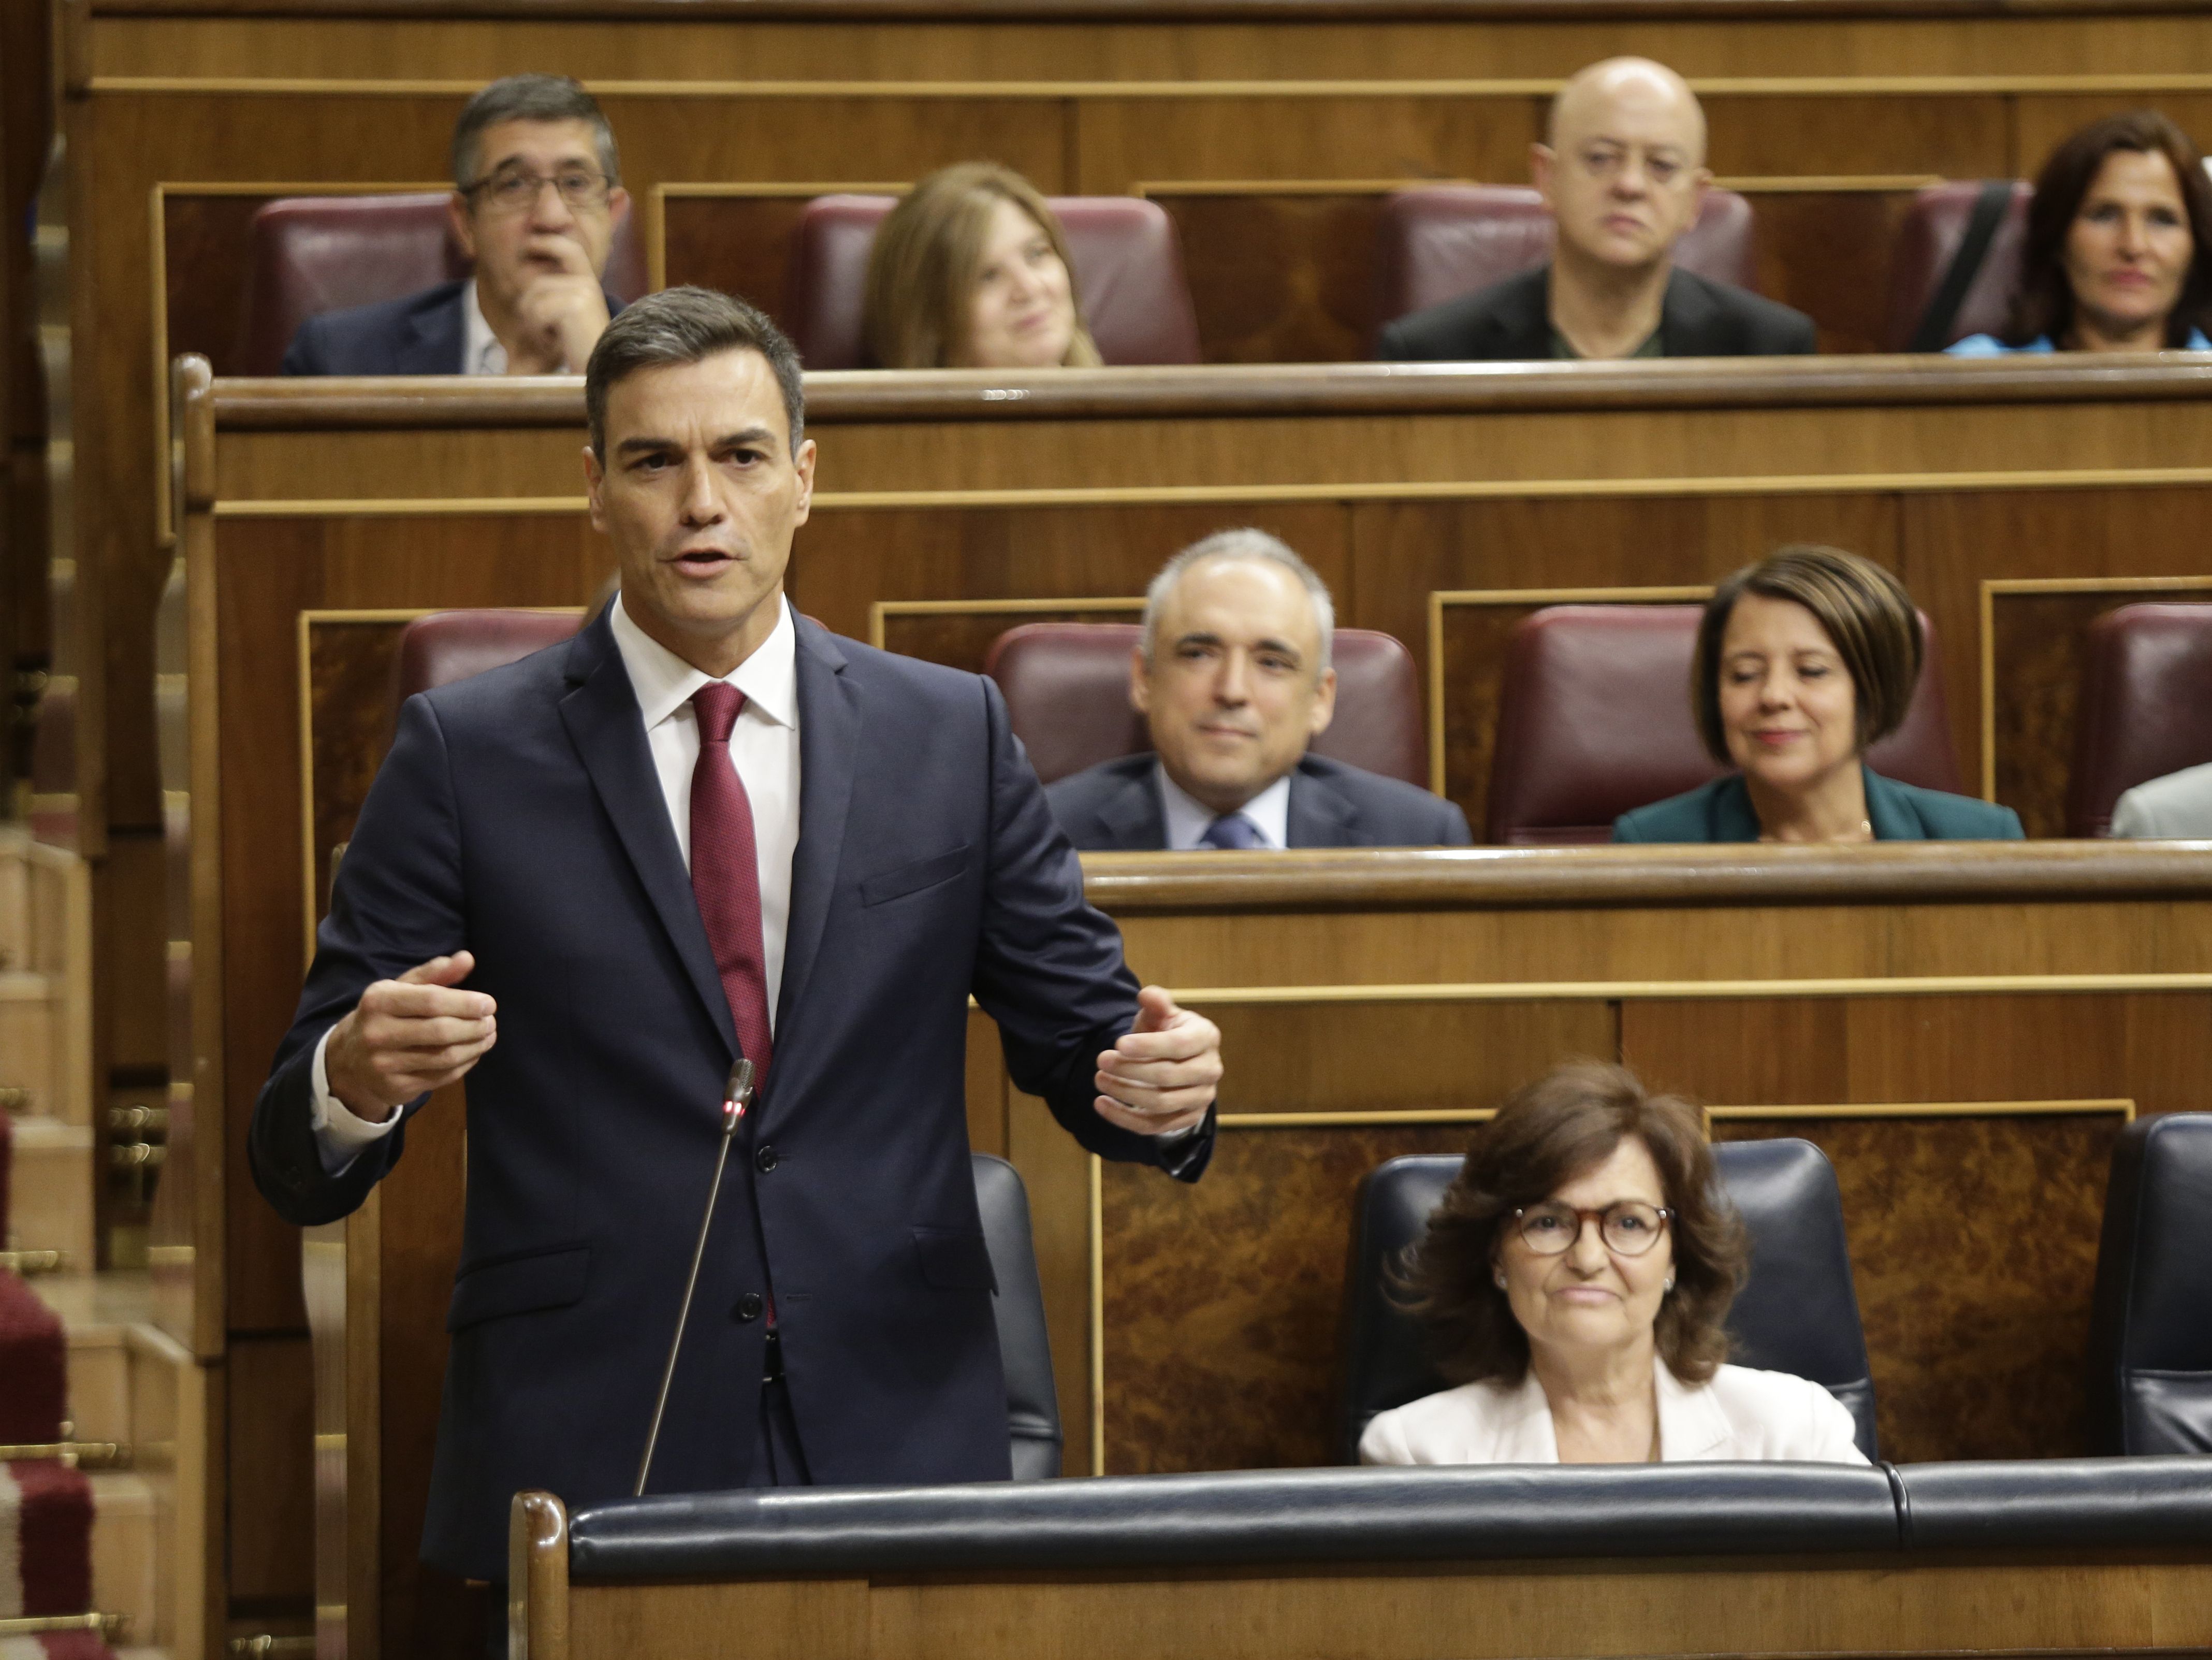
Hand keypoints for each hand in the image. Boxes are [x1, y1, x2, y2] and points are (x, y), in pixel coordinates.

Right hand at [324, 952, 496, 1121]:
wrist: (350, 1058)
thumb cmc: (385, 1015)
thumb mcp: (402, 989)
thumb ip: (435, 973)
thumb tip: (467, 958)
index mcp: (378, 1001)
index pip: (431, 1001)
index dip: (466, 1003)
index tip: (489, 1004)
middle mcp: (376, 1033)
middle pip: (440, 1031)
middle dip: (474, 1026)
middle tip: (491, 1022)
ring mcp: (384, 1064)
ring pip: (444, 1057)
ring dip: (475, 1046)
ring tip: (488, 1036)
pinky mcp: (395, 1088)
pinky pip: (441, 1077)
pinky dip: (464, 1064)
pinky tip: (474, 1053)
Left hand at [507, 236, 610, 373]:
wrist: (604, 374)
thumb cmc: (584, 353)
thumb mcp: (571, 319)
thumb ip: (557, 297)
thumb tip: (526, 277)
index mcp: (589, 284)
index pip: (570, 249)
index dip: (547, 242)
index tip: (529, 244)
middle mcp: (588, 284)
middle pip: (537, 284)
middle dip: (528, 308)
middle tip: (541, 333)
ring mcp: (582, 292)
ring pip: (533, 298)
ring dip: (532, 324)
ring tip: (550, 341)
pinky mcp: (574, 306)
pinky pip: (537, 312)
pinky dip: (538, 332)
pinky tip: (553, 345)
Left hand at [1093, 986, 1220, 1136]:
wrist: (1175, 1059)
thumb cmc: (1165, 1031)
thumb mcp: (1160, 1013)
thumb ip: (1156, 1003)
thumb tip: (1146, 995)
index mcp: (1207, 1037)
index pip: (1179, 1045)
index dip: (1148, 1046)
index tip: (1117, 1043)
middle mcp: (1211, 1070)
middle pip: (1167, 1077)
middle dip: (1129, 1070)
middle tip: (1101, 1060)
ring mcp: (1201, 1098)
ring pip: (1160, 1104)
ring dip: (1125, 1093)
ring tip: (1099, 1079)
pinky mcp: (1187, 1119)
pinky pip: (1154, 1126)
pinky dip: (1124, 1118)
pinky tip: (1101, 1104)